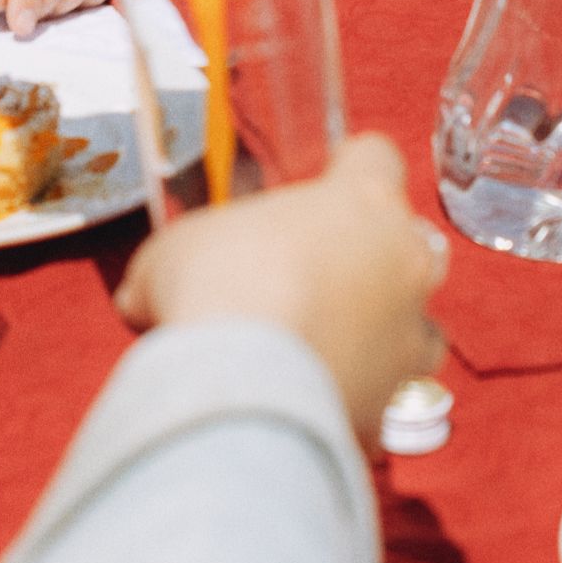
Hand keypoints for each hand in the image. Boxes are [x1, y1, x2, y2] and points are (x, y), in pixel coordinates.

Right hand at [116, 133, 445, 432]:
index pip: (377, 158)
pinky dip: (354, 399)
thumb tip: (144, 298)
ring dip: (379, 333)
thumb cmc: (215, 287)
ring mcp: (408, 337)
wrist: (241, 387)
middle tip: (314, 275)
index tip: (327, 180)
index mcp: (363, 200)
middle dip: (371, 258)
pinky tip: (310, 404)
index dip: (350, 167)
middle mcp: (405, 263)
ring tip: (323, 348)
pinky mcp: (392, 405)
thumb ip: (179, 265)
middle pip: (410, 244)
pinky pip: (382, 398)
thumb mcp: (175, 252)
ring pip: (416, 328)